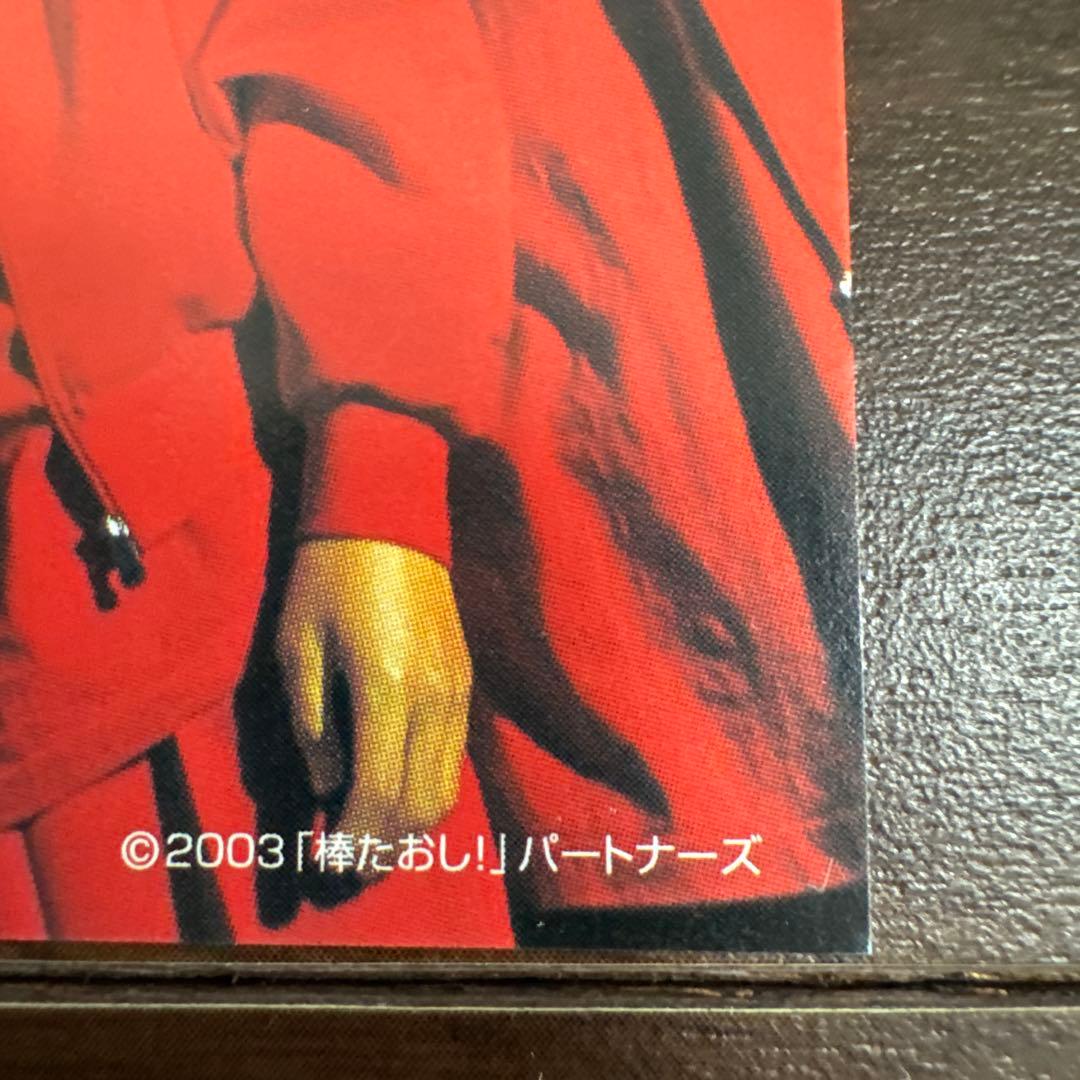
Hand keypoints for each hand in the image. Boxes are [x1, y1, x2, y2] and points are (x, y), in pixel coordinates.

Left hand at [276, 538, 471, 845]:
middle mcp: (433, 699)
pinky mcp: (466, 685)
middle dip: (382, 850)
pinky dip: (429, 795)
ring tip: (372, 843)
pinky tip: (398, 798)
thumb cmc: (328, 580)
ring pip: (446, 791)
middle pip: (418, 805)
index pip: (376, 793)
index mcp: (385, 689)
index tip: (322, 863)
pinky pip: (456, 761)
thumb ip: (313, 727)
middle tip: (345, 868)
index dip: (351, 841)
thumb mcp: (297, 648)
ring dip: (410, 831)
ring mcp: (457, 693)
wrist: (389, 522)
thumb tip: (331, 789)